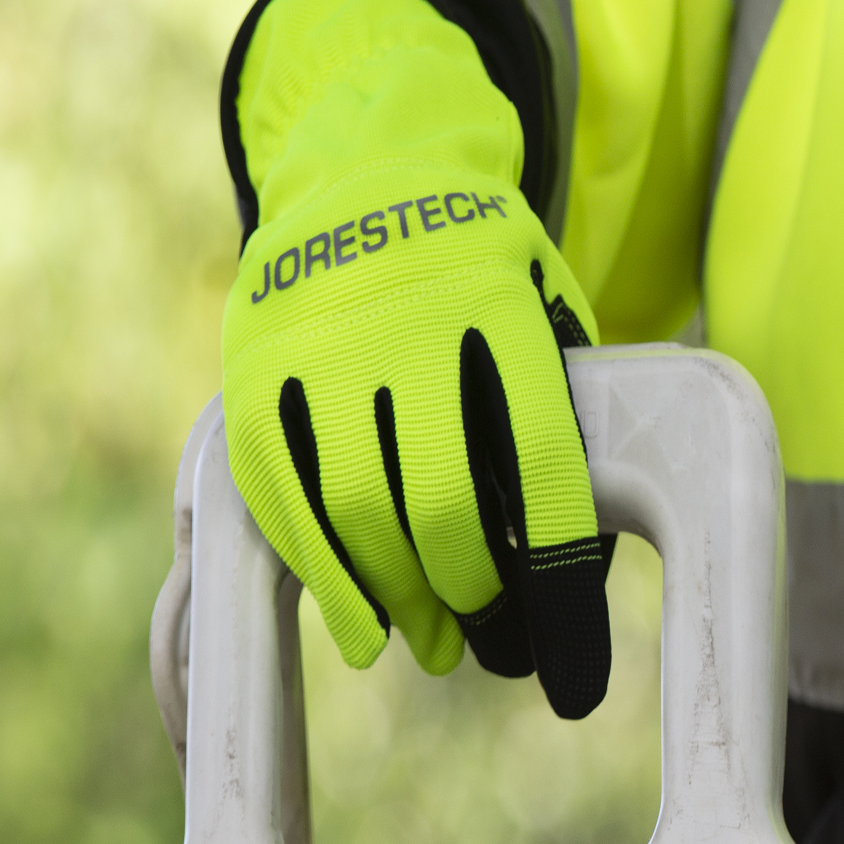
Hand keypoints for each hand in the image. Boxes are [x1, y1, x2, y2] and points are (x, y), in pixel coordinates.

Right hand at [222, 161, 609, 714]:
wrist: (366, 171)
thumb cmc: (486, 274)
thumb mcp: (548, 308)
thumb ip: (563, 410)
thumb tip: (589, 564)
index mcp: (501, 308)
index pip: (543, 467)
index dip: (562, 582)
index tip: (577, 672)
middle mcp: (406, 324)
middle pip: (439, 498)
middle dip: (470, 593)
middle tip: (485, 636)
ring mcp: (320, 346)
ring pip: (355, 508)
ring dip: (396, 599)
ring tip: (432, 643)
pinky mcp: (255, 372)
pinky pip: (282, 497)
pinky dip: (322, 577)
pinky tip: (359, 629)